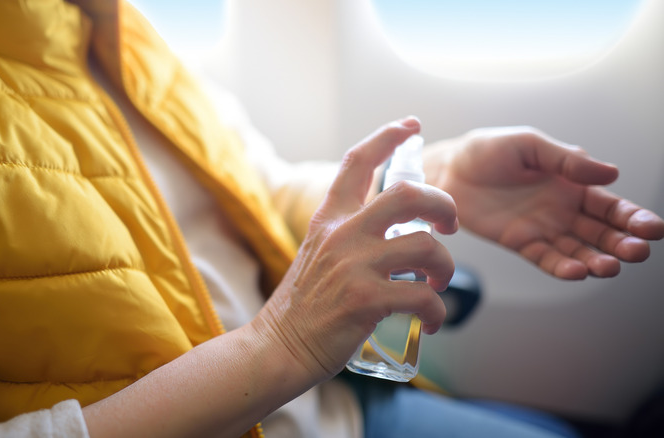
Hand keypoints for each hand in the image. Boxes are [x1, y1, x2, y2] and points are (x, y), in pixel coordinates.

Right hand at [254, 118, 458, 381]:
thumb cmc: (304, 306)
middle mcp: (342, 234)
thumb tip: (396, 231)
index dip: (387, 136)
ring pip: (425, 246)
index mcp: (329, 219)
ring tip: (437, 284)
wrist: (278, 347)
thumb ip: (349, 236)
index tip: (411, 124)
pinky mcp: (365, 300)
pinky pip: (423, 296)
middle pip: (408, 194)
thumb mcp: (318, 254)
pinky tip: (434, 321)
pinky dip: (439, 311)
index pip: (357, 162)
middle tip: (449, 225)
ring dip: (445, 267)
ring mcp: (354, 266)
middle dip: (442, 205)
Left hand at [425, 126, 663, 279]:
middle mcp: (564, 210)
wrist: (447, 168)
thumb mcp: (529, 145)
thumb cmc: (488, 150)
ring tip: (609, 267)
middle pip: (601, 233)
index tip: (652, 228)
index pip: (611, 205)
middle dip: (621, 243)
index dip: (633, 217)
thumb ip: (567, 161)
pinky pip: (546, 259)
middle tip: (637, 252)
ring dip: (596, 261)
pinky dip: (562, 267)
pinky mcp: (520, 242)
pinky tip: (577, 272)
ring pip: (578, 251)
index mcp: (573, 184)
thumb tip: (612, 174)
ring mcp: (544, 228)